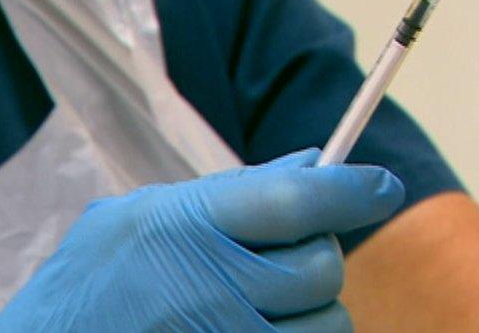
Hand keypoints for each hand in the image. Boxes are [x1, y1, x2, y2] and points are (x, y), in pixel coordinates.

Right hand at [0, 149, 403, 331]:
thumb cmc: (96, 281)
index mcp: (187, 225)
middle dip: (318, 255)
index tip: (382, 186)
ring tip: (264, 302)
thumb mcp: (146, 215)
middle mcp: (210, 285)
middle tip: (283, 254)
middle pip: (323, 266)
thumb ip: (233, 191)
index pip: (296, 199)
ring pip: (330, 323)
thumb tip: (314, 162)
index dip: (351, 189)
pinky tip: (261, 325)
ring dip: (314, 309)